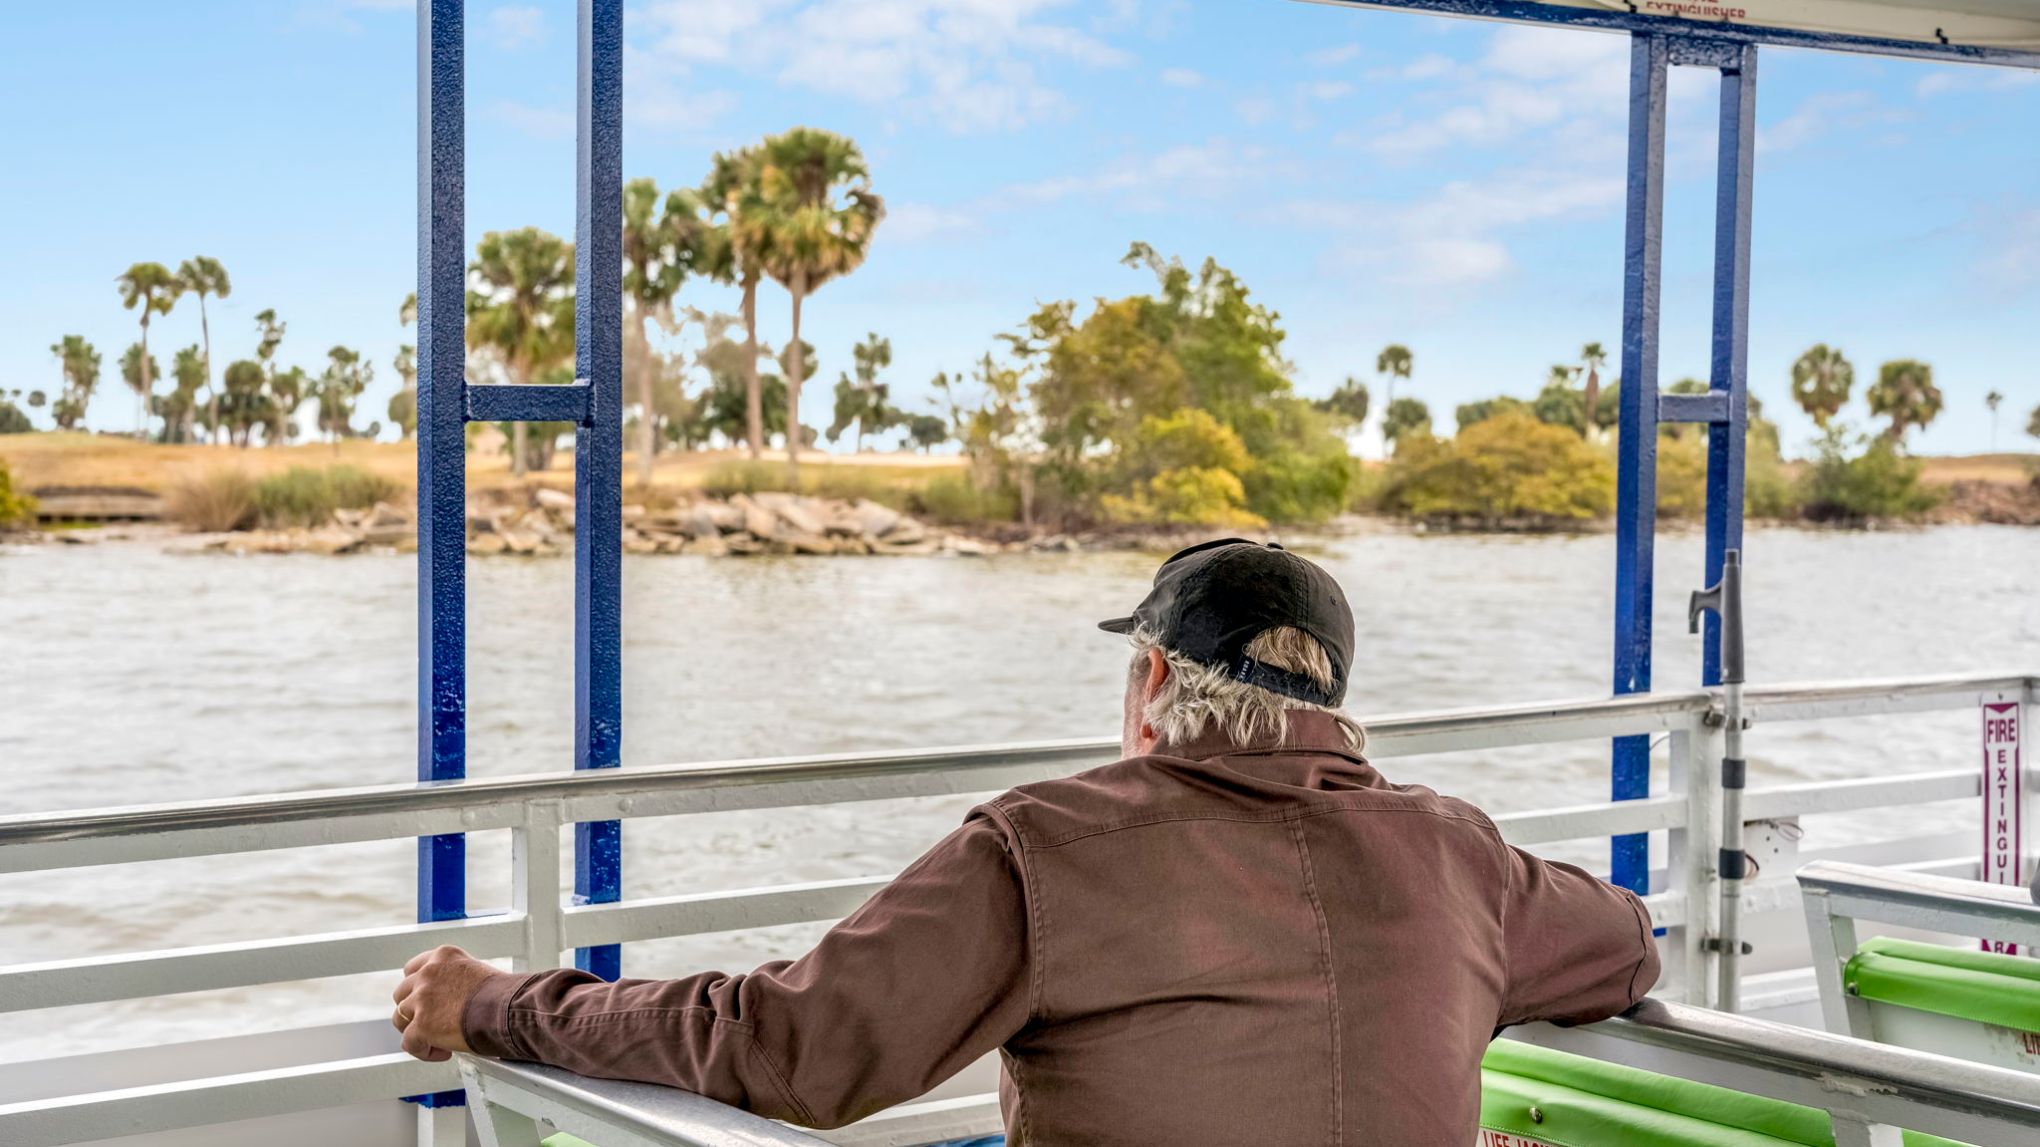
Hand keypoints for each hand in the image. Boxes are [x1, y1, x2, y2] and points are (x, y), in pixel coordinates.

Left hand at [392, 945, 504, 1060]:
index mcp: (443, 956)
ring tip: (437, 1040)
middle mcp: (428, 973)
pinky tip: (443, 1052)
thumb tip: (452, 1001)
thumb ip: (457, 980)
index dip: (417, 988)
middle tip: (432, 1023)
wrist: (509, 1010)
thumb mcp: (478, 973)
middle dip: (414, 1010)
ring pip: (400, 1018)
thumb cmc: (504, 996)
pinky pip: (409, 1042)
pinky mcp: (421, 1025)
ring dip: (415, 1031)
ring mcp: (422, 998)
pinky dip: (423, 1051)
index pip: (413, 968)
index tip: (426, 1000)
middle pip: (402, 994)